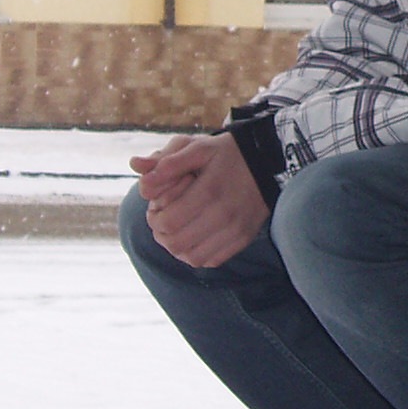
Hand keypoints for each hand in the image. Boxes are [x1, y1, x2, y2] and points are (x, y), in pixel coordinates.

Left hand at [130, 132, 270, 268]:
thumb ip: (167, 161)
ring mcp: (235, 230)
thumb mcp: (197, 147)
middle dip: (161, 234)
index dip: (154, 217)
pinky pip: (211, 260)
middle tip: (164, 219)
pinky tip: (194, 237)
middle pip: (176, 244)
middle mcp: (224, 214)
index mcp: (209, 190)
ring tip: (178, 229)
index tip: (157, 206)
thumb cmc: (225, 154)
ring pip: (192, 257)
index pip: (167, 222)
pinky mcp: (243, 239)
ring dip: (177, 247)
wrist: (267, 162)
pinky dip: (196, 253)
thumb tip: (140, 174)